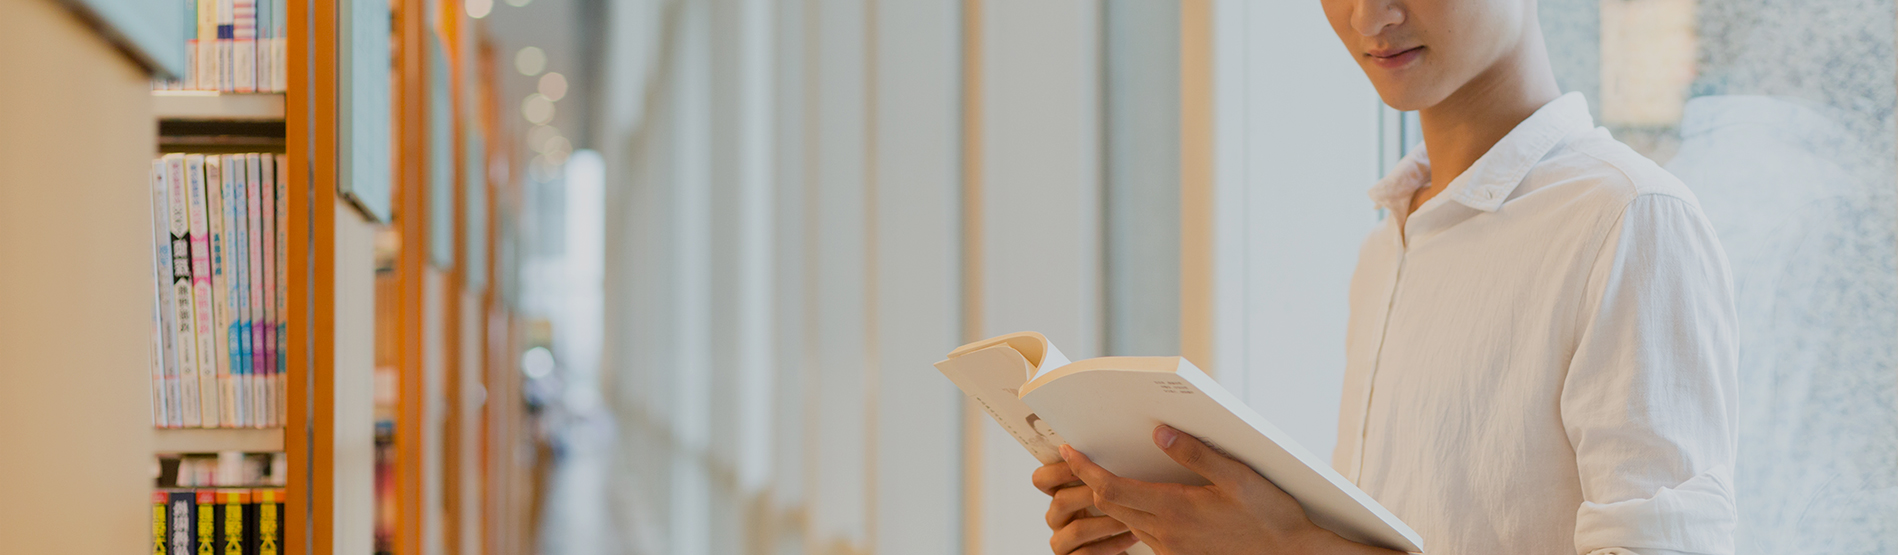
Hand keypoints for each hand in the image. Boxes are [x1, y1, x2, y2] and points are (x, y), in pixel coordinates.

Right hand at [1033, 459, 1141, 554]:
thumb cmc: (1122, 507)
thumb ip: (1105, 468)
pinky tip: (1132, 536)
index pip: (1041, 479)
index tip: (1079, 458)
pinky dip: (1112, 545)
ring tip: (1131, 518)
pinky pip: (1087, 553)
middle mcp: (1056, 516)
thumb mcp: (1110, 485)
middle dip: (1088, 494)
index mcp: (1059, 493)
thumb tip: (1136, 438)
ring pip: (1075, 530)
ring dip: (1105, 523)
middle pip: (1059, 501)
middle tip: (1113, 489)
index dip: (1057, 470)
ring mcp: (1062, 540)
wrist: (1135, 538)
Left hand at [1060, 425, 1403, 554]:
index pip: (1111, 489)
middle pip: (1110, 504)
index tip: (1068, 449)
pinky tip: (1141, 497)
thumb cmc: (1271, 516)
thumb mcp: (1240, 477)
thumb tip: (1161, 434)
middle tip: (1076, 456)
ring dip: (1109, 498)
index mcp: (1175, 510)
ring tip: (1103, 471)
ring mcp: (1171, 548)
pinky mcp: (1180, 554)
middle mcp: (1166, 532)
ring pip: (1124, 520)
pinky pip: (1143, 532)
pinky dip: (1131, 513)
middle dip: (1088, 480)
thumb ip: (1197, 454)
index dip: (1084, 468)